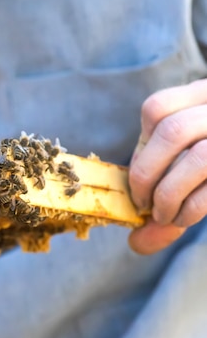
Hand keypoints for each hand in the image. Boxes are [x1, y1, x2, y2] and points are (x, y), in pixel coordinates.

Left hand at [129, 79, 206, 254]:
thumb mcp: (186, 162)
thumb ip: (159, 188)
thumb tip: (137, 243)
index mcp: (202, 95)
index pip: (156, 108)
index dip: (141, 145)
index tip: (139, 171)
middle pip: (172, 132)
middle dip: (145, 174)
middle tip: (141, 202)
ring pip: (199, 157)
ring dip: (168, 194)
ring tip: (161, 215)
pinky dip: (191, 209)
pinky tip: (183, 219)